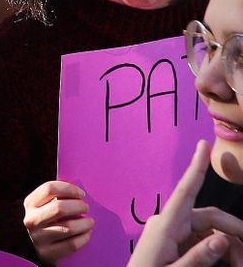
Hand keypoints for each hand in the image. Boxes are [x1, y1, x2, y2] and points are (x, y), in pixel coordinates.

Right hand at [24, 179, 93, 263]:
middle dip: (79, 206)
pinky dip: (84, 238)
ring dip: (85, 223)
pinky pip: (72, 244)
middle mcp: (31, 220)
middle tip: (86, 208)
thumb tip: (78, 190)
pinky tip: (87, 233)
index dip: (70, 189)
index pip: (50, 188)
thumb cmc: (49, 220)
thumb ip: (57, 196)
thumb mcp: (46, 205)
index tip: (81, 194)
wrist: (40, 247)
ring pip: (68, 227)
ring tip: (89, 222)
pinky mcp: (47, 253)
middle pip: (59, 207)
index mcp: (30, 203)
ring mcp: (38, 238)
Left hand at [129, 141, 242, 266]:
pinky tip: (229, 264)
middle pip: (210, 217)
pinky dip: (218, 251)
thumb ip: (198, 258)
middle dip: (234, 234)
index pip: (184, 192)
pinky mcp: (174, 242)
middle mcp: (168, 224)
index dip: (196, 168)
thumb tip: (222, 238)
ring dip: (229, 247)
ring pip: (210, 231)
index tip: (203, 144)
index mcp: (164, 227)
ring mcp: (171, 232)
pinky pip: (202, 240)